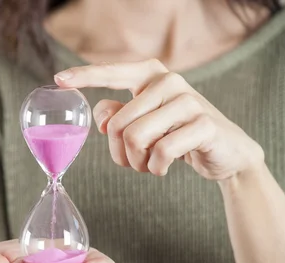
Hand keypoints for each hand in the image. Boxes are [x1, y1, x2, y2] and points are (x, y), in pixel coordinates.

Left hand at [54, 59, 264, 180]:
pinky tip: (164, 167)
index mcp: (151, 75)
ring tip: (149, 165)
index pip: (112, 72)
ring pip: (136, 139)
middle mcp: (169, 81)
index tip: (59, 80)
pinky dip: (157, 168)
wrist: (225, 152)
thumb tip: (102, 119)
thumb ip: (118, 116)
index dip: (84, 76)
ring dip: (137, 163)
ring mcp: (188, 101)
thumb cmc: (177, 135)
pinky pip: (161, 152)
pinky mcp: (204, 124)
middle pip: (118, 125)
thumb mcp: (144, 124)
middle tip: (134, 162)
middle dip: (120, 153)